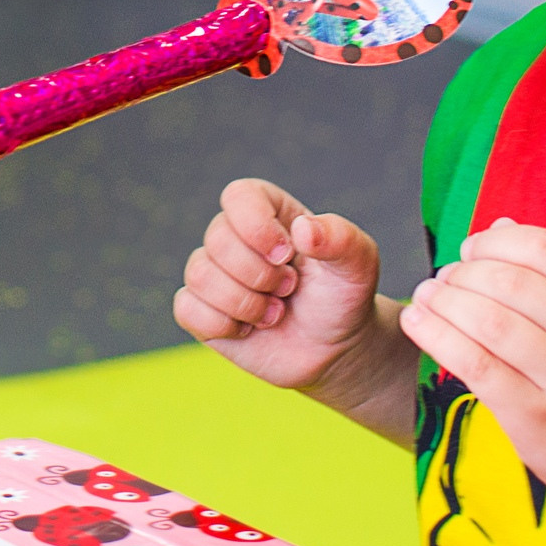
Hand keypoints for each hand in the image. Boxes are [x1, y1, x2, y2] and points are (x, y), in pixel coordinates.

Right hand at [174, 179, 385, 397]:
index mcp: (269, 211)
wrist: (333, 349)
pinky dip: (223, 325)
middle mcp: (234, 236)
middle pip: (217, 239)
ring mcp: (214, 273)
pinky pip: (187, 309)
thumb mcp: (358, 265)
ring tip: (275, 312)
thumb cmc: (342, 298)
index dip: (257, 226)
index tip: (287, 255)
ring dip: (246, 304)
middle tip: (289, 289)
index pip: (238, 196)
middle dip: (260, 275)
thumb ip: (340, 239)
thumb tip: (302, 230)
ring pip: (200, 275)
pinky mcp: (201, 309)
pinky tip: (249, 329)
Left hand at [397, 218, 545, 500]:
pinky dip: (435, 336)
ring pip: (488, 322)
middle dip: (463, 273)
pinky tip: (415, 323)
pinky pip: (474, 364)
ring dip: (444, 301)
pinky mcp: (534, 416)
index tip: (471, 249)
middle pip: (510, 282)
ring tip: (426, 297)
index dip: (496, 241)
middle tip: (443, 279)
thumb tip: (499, 224)